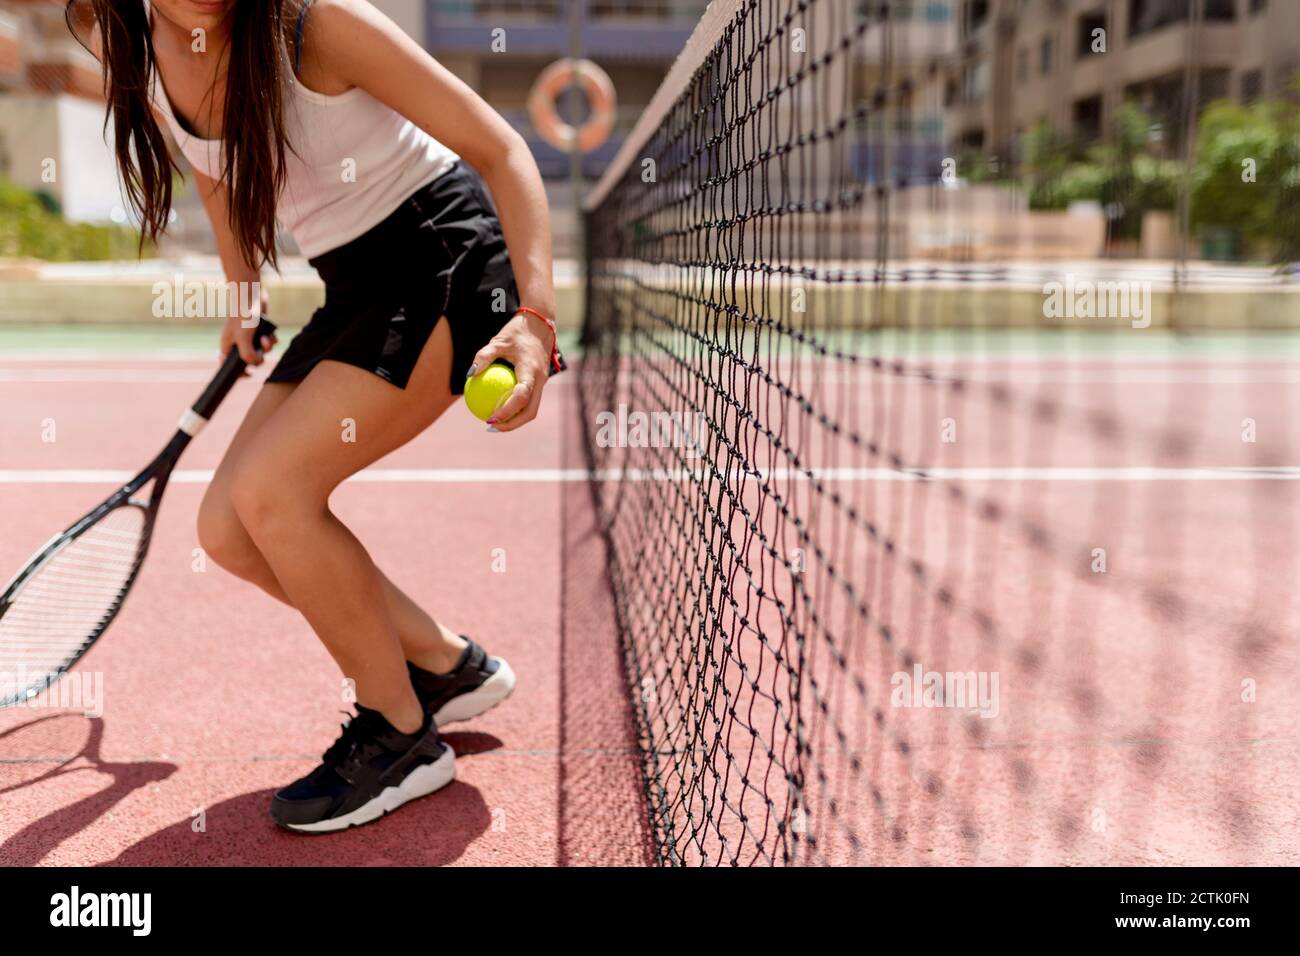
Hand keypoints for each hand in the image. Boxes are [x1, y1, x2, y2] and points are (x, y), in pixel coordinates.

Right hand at [219, 289, 275, 371]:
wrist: (251, 295)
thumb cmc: (243, 316)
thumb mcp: (244, 339)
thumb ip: (248, 355)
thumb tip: (256, 363)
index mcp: (227, 346)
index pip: (228, 366)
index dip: (238, 373)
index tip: (249, 375)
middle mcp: (237, 343)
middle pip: (250, 360)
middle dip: (259, 357)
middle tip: (261, 350)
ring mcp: (249, 337)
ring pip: (261, 352)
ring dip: (267, 348)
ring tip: (266, 338)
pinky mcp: (259, 331)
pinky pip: (267, 343)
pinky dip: (271, 341)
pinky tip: (271, 335)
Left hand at [468, 310, 553, 430]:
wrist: (540, 324)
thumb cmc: (516, 332)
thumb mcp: (498, 341)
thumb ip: (484, 356)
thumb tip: (470, 374)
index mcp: (532, 371)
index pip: (521, 397)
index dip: (507, 411)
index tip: (491, 417)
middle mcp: (540, 380)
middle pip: (530, 411)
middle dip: (513, 424)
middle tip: (491, 426)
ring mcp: (543, 383)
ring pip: (532, 408)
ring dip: (515, 419)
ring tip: (494, 422)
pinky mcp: (540, 382)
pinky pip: (529, 400)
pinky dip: (516, 408)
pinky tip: (499, 407)